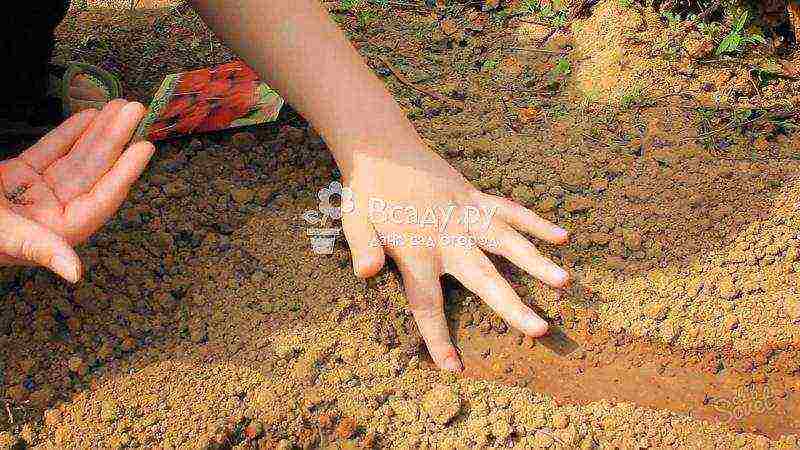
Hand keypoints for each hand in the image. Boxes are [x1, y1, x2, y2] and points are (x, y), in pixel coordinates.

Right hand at [0, 100, 153, 281]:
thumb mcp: (1, 231)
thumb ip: (37, 248)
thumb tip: (74, 272)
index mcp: (45, 236)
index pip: (96, 202)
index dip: (123, 174)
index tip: (144, 148)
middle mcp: (43, 217)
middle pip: (89, 176)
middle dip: (113, 142)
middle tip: (135, 112)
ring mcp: (29, 197)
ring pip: (72, 161)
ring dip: (95, 134)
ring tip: (119, 107)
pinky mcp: (12, 179)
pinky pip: (48, 154)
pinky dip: (67, 135)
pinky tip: (87, 117)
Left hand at [339, 141, 568, 371]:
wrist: (382, 147)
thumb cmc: (367, 192)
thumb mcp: (353, 221)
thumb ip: (363, 247)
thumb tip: (366, 274)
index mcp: (416, 250)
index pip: (427, 303)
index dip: (438, 337)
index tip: (454, 368)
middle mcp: (447, 236)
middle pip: (483, 277)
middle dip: (512, 306)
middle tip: (540, 329)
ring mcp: (465, 214)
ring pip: (506, 241)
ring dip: (535, 262)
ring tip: (563, 282)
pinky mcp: (474, 196)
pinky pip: (509, 210)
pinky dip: (534, 222)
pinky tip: (561, 237)